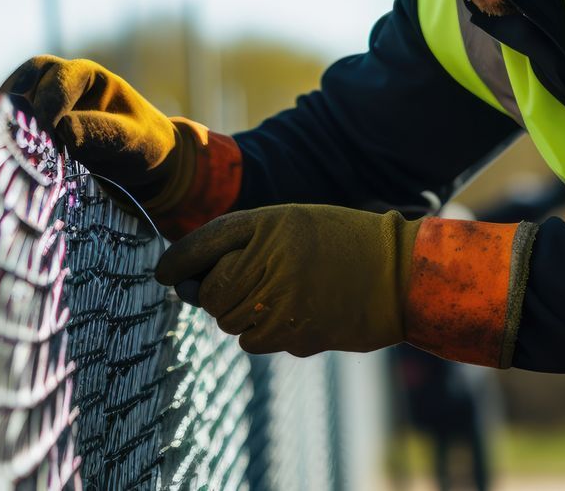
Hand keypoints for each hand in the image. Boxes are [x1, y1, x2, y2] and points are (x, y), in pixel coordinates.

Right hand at [3, 56, 241, 235]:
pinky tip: (1, 155)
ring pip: (13, 99)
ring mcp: (44, 102)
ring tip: (1, 144)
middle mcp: (61, 82)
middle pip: (27, 78)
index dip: (48, 102)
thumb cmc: (141, 142)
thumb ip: (100, 131)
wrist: (142, 161)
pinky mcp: (35, 126)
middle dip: (19, 104)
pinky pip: (12, 123)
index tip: (45, 132)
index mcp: (87, 76)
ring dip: (5, 118)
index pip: (58, 78)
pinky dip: (5, 135)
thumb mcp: (130, 138)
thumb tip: (61, 129)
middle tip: (16, 134)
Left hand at [154, 204, 536, 364]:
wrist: (399, 274)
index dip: (178, 262)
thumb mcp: (292, 225)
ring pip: (229, 320)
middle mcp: (269, 259)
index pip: (202, 244)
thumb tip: (185, 283)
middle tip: (242, 286)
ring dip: (241, 314)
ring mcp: (281, 299)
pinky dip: (263, 332)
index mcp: (267, 224)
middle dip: (214, 293)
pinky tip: (294, 314)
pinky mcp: (295, 333)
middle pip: (209, 291)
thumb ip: (242, 244)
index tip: (165, 273)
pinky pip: (254, 341)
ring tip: (277, 296)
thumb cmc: (342, 245)